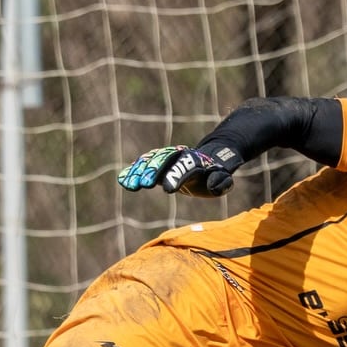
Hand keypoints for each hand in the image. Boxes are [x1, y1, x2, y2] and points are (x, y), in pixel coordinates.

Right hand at [116, 143, 241, 196]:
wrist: (207, 160)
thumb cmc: (216, 175)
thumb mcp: (223, 179)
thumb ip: (220, 182)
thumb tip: (213, 185)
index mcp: (196, 161)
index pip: (185, 167)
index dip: (176, 177)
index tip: (168, 190)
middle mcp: (179, 156)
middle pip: (165, 161)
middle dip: (154, 171)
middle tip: (145, 185)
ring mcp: (167, 158)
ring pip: (151, 161)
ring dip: (140, 171)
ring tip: (130, 185)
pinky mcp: (158, 164)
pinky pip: (144, 164)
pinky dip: (133, 170)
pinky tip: (123, 180)